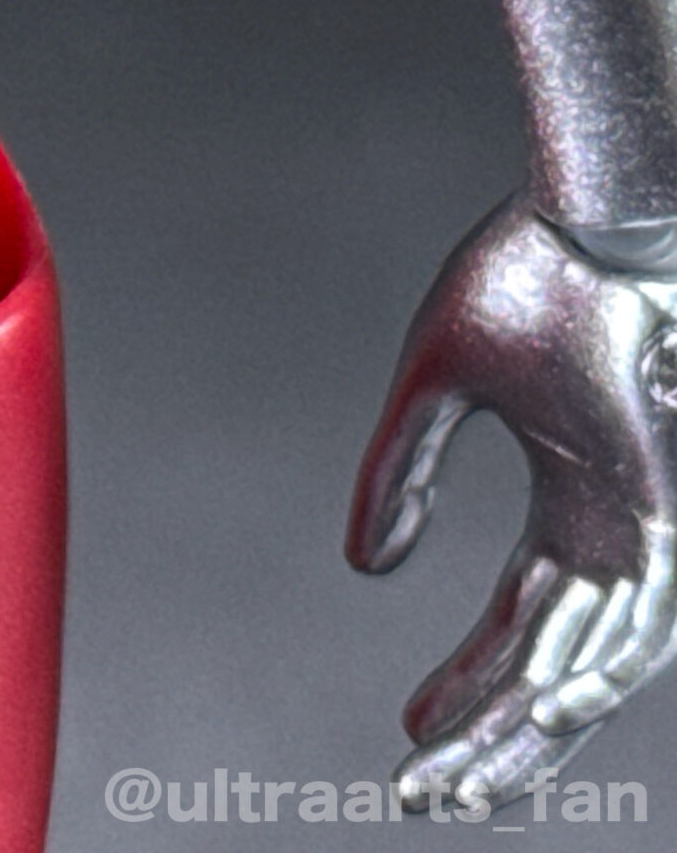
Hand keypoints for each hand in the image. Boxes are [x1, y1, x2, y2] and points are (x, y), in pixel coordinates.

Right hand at [350, 196, 676, 813]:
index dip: (464, 685)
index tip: (413, 739)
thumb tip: (366, 568)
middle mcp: (609, 526)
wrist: (589, 217)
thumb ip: (399, 474)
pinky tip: (543, 715)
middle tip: (430, 798)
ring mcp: (644, 523)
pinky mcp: (667, 513)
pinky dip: (598, 677)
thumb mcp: (431, 388)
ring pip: (598, 667)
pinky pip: (644, 624)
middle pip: (550, 666)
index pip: (517, 625)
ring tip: (472, 784)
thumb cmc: (522, 277)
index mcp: (563, 496)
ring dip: (532, 731)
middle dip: (490, 737)